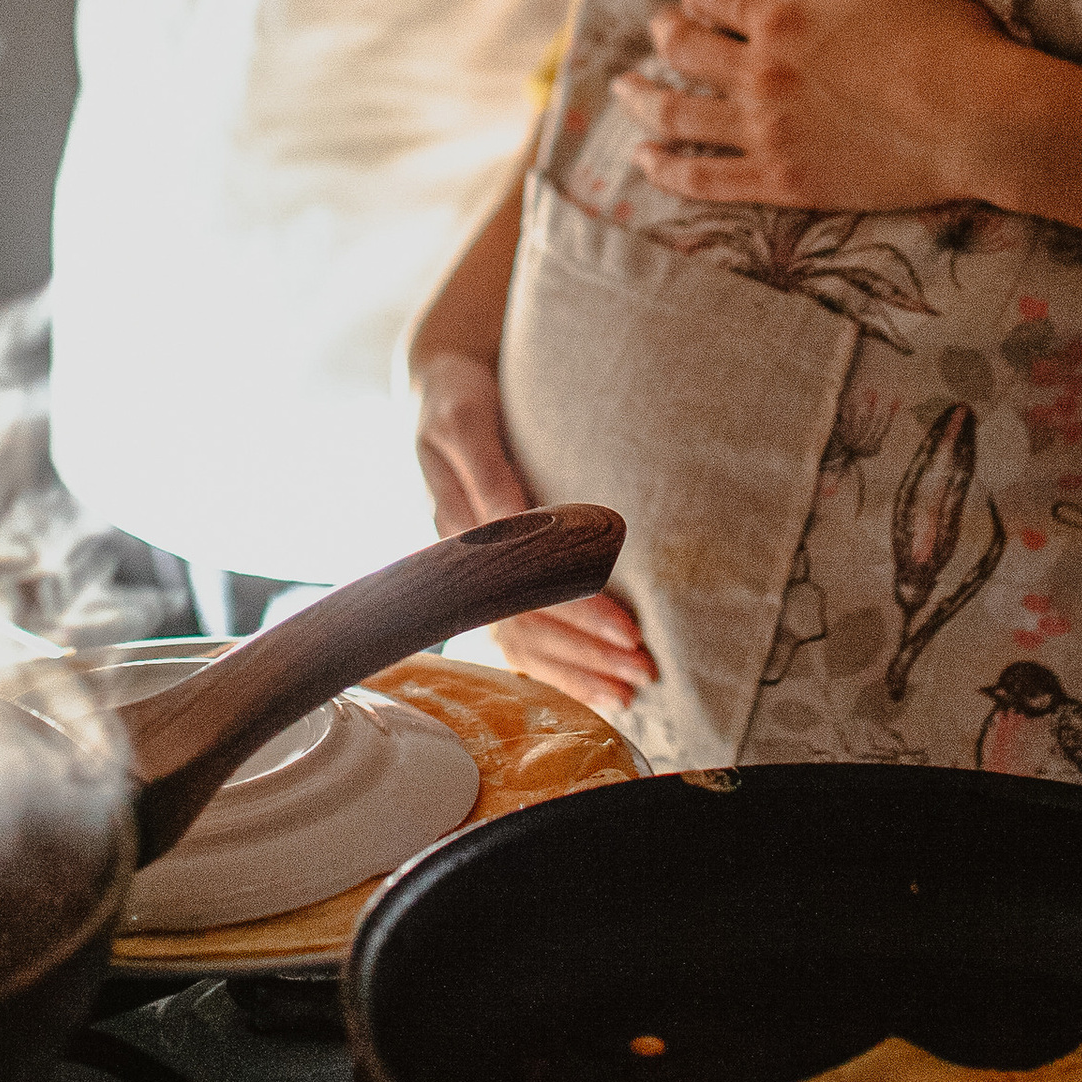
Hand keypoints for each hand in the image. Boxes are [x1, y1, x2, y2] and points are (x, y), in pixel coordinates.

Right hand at [414, 351, 655, 714]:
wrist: (436, 389)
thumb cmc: (458, 399)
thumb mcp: (466, 420)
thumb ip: (489, 470)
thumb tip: (515, 521)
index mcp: (457, 525)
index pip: (523, 583)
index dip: (578, 609)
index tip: (630, 631)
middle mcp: (461, 562)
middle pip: (526, 623)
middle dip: (587, 652)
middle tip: (645, 671)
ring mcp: (469, 575)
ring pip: (521, 638)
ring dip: (576, 669)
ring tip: (630, 692)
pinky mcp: (483, 577)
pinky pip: (516, 633)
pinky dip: (555, 665)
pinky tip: (593, 687)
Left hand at [613, 0, 1023, 209]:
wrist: (979, 120)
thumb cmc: (943, 35)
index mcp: (781, 19)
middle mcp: (760, 76)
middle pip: (684, 49)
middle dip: (665, 31)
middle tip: (659, 27)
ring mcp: (766, 135)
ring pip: (679, 114)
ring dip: (643, 98)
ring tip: (624, 89)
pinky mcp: (783, 185)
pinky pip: (704, 180)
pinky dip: (666, 170)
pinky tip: (644, 160)